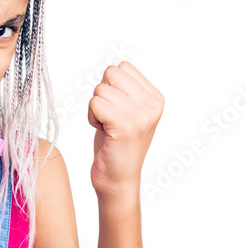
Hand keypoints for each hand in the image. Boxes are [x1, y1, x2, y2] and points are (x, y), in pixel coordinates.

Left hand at [87, 61, 163, 198]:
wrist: (118, 180)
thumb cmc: (116, 146)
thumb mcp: (127, 112)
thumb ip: (124, 90)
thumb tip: (112, 68)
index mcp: (155, 98)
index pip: (122, 67)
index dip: (110, 87)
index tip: (116, 111)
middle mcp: (152, 104)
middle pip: (110, 73)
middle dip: (102, 95)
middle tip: (109, 119)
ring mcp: (140, 115)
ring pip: (99, 90)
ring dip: (95, 109)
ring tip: (107, 128)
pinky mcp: (125, 125)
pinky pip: (94, 104)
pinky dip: (92, 118)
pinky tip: (103, 132)